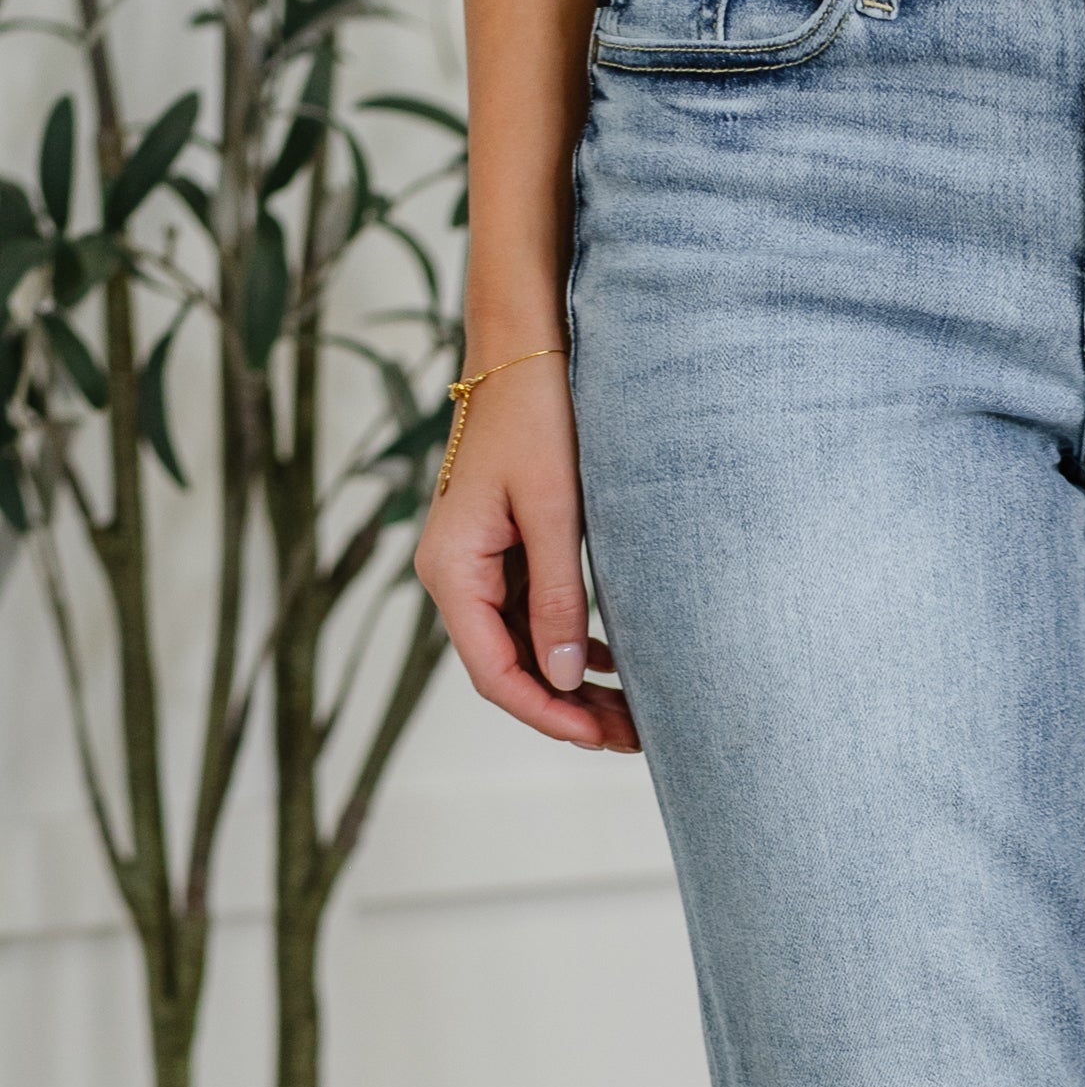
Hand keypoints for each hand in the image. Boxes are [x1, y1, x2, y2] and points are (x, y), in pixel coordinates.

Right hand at [413, 341, 639, 752]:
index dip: (546, 714)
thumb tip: (564, 678)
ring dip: (569, 683)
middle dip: (565, 709)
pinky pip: (528, 617)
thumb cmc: (537, 417)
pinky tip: (608, 663)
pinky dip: (566, 644)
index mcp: (452, 569)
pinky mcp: (499, 553)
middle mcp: (453, 575)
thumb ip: (557, 597)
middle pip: (506, 669)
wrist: (524, 348)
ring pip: (520, 648)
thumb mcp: (555, 512)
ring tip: (629, 714)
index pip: (493, 672)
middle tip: (632, 738)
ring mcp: (474, 566)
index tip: (599, 738)